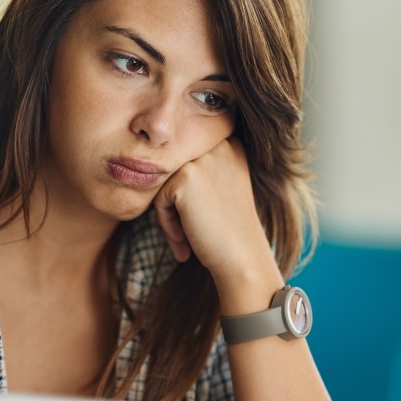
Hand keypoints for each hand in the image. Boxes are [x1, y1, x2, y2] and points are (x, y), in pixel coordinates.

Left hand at [152, 138, 281, 300]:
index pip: (188, 161)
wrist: (243, 257)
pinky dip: (166, 223)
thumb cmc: (231, 230)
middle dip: (176, 203)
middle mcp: (219, 145)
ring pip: (165, 183)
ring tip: (185, 240)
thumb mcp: (223, 187)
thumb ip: (201, 170)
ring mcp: (202, 159)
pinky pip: (159, 198)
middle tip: (186, 234)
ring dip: (169, 214)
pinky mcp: (186, 177)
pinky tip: (184, 240)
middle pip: (176, 170)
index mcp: (230, 143)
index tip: (198, 218)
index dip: (188, 193)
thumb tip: (157, 166)